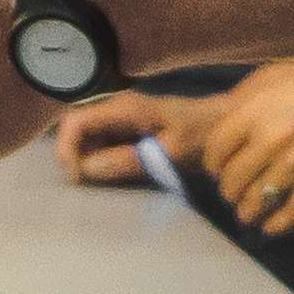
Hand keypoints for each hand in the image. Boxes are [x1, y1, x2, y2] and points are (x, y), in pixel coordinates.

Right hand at [55, 89, 211, 184]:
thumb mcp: (170, 151)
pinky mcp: (123, 132)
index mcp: (123, 108)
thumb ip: (127, 160)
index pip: (74, 122)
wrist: (227, 125)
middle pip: (73, 131)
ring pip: (82, 140)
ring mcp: (117, 120)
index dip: (66, 151)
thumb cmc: (204, 134)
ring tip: (99, 183)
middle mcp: (114, 109)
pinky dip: (95, 163)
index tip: (77, 178)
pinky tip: (110, 176)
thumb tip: (86, 170)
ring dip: (83, 162)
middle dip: (72, 158)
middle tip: (85, 184)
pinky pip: (97, 146)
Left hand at [194, 56, 293, 232]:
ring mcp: (293, 166)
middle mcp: (268, 142)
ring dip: (249, 211)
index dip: (215, 164)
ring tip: (251, 210)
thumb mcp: (279, 75)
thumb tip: (226, 117)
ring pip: (252, 205)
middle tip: (237, 190)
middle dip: (231, 189)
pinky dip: (276, 225)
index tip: (220, 167)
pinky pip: (288, 215)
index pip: (214, 154)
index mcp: (254, 114)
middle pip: (230, 183)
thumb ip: (247, 99)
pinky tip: (271, 226)